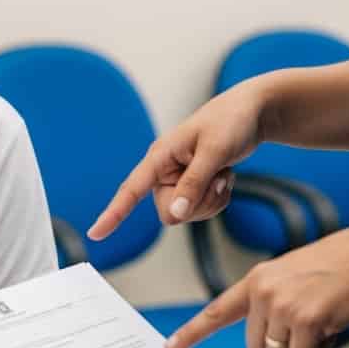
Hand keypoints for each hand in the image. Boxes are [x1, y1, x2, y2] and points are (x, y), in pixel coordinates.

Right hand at [88, 81, 264, 239]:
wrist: (252, 113)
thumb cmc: (230, 122)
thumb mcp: (213, 152)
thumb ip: (193, 184)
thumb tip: (174, 216)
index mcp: (160, 156)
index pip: (130, 189)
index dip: (113, 213)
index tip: (95, 234)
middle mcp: (164, 171)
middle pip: (169, 212)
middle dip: (198, 203)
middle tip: (217, 178)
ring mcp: (178, 180)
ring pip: (188, 214)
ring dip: (212, 199)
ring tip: (222, 172)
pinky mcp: (193, 186)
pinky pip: (202, 210)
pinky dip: (219, 198)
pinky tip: (225, 176)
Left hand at [166, 220, 348, 347]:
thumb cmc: (338, 267)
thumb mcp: (291, 274)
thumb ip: (270, 300)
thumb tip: (266, 338)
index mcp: (256, 280)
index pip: (217, 311)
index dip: (192, 332)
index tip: (171, 346)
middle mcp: (263, 293)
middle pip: (256, 346)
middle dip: (281, 345)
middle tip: (307, 325)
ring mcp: (282, 307)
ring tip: (322, 321)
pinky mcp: (306, 320)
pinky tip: (332, 327)